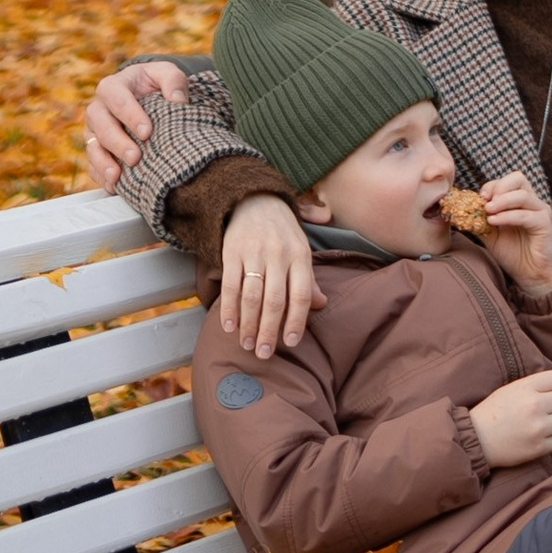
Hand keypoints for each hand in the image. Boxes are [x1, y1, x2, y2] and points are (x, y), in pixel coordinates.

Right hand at [82, 57, 189, 189]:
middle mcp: (99, 108)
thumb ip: (174, 81)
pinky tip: (114, 186)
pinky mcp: (95, 149)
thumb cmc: (154, 84)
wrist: (144, 96)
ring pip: (92, 147)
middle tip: (135, 157)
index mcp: (113, 86)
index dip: (130, 115)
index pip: (117, 98)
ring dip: (103, 163)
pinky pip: (92, 164)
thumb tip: (178, 101)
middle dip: (117, 142)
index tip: (147, 132)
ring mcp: (94, 131)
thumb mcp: (166, 74)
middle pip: (100, 124)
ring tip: (117, 177)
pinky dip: (101, 176)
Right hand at [219, 196, 324, 359]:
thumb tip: (322, 305)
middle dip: (269, 330)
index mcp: (300, 255)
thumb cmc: (283, 232)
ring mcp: (254, 253)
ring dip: (249, 324)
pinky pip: (230, 285)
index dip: (297, 321)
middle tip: (265, 353)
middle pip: (275, 300)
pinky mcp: (232, 251)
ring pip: (252, 296)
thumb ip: (310, 278)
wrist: (256, 199)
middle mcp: (279, 254)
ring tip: (247, 344)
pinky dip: (229, 308)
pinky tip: (229, 325)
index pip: (301, 295)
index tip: (292, 343)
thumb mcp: (302, 250)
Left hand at [467, 172, 551, 295]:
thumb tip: (460, 212)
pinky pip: (526, 215)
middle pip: (518, 178)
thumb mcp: (491, 236)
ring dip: (502, 200)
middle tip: (485, 201)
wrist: (532, 276)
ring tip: (487, 211)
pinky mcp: (545, 224)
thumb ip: (479, 222)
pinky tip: (494, 222)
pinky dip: (508, 216)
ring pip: (522, 195)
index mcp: (520, 202)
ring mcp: (540, 212)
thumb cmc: (514, 255)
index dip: (491, 186)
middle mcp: (532, 203)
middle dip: (498, 187)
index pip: (507, 181)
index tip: (478, 198)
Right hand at [471, 369, 551, 466]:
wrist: (476, 439)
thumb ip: (534, 385)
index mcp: (526, 388)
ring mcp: (538, 427)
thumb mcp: (510, 389)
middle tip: (547, 411)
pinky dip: (551, 439)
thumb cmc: (492, 412)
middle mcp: (535, 406)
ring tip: (542, 425)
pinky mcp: (539, 447)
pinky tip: (537, 437)